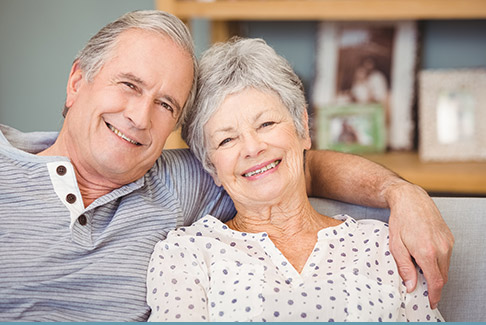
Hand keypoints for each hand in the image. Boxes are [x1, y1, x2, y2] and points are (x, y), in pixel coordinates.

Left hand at [385, 181, 453, 308]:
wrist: (411, 199)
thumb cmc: (401, 220)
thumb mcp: (396, 245)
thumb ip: (405, 267)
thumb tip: (411, 286)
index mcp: (426, 252)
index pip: (436, 282)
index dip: (435, 296)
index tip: (432, 303)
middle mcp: (441, 248)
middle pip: (442, 277)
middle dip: (434, 286)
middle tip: (422, 288)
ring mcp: (448, 243)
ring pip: (445, 267)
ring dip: (435, 272)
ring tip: (420, 269)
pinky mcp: (449, 238)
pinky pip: (446, 257)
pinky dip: (438, 262)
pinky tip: (425, 256)